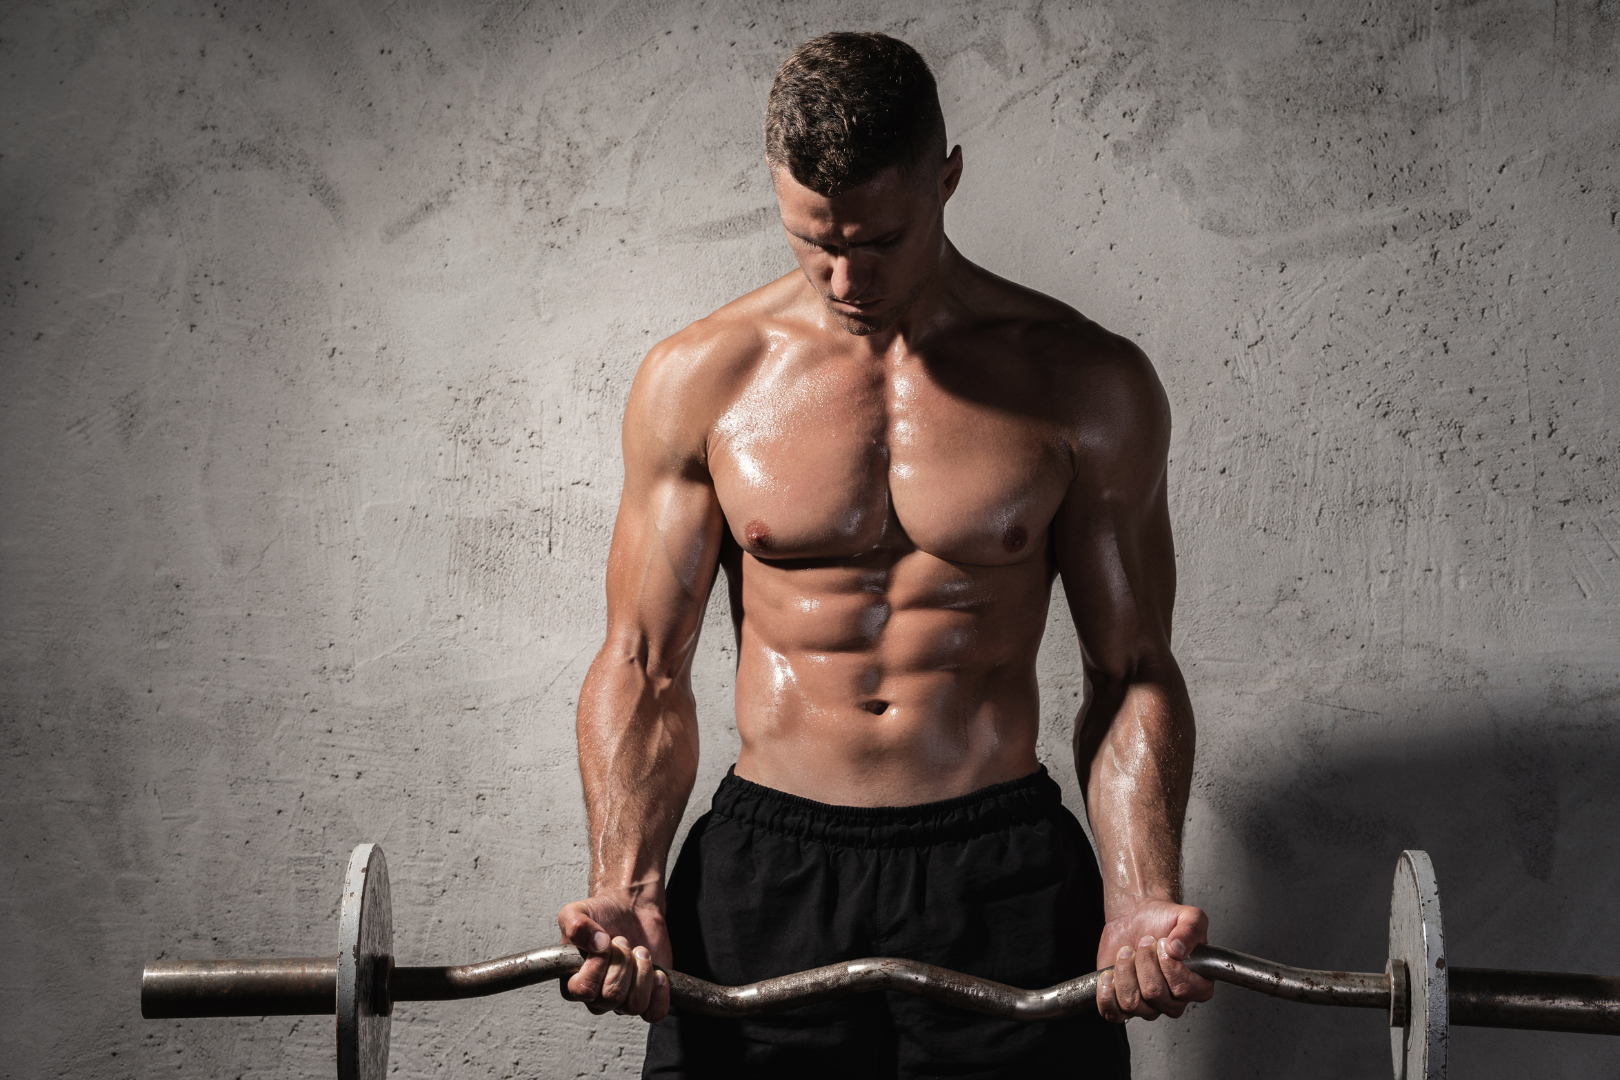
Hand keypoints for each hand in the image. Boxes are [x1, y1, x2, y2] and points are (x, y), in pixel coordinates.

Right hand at [557, 890, 671, 1021]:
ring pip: (634, 1005)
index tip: (605, 942)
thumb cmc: (600, 914)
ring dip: (642, 973)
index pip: (584, 991)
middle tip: (623, 942)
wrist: (629, 909)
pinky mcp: (647, 997)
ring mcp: (623, 998)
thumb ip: (576, 926)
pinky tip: (658, 973)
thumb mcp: (576, 912)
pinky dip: (660, 995)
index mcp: (574, 982)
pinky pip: (654, 1013)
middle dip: (623, 963)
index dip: (598, 965)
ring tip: (640, 952)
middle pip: (613, 997)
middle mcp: (598, 997)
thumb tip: (597, 943)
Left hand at [1095, 898, 1213, 1021]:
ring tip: (1128, 952)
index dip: (1168, 964)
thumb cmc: (1164, 921)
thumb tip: (1178, 948)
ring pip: (1132, 1002)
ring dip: (1125, 970)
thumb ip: (1191, 929)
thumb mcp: (1189, 916)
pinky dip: (1106, 992)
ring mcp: (1148, 1006)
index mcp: (1197, 986)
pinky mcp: (1123, 1005)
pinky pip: (1112, 1013)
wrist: (1137, 917)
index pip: (1183, 989)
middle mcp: (1174, 1001)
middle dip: (1144, 961)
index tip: (1163, 943)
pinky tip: (1110, 973)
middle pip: (1154, 993)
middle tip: (1144, 944)